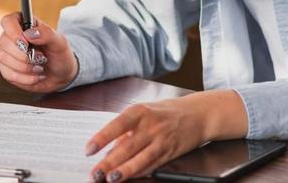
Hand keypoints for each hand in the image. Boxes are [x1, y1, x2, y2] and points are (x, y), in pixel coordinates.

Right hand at [0, 12, 77, 92]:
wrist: (61, 75)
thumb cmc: (60, 55)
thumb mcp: (60, 42)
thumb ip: (46, 34)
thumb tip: (29, 34)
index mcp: (25, 25)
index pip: (8, 21)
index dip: (13, 32)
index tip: (25, 43)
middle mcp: (13, 37)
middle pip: (4, 41)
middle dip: (23, 54)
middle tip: (40, 58)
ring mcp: (7, 53)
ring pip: (3, 58)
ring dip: (24, 67)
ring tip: (39, 68)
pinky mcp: (7, 69)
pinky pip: (7, 73)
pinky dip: (23, 78)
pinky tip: (34, 77)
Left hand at [85, 90, 247, 181]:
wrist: (198, 114)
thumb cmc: (167, 111)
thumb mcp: (145, 111)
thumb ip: (128, 129)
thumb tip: (110, 148)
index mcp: (140, 111)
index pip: (117, 125)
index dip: (102, 138)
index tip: (89, 150)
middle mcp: (151, 125)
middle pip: (127, 146)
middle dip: (109, 162)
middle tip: (95, 173)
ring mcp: (161, 140)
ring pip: (140, 159)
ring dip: (124, 171)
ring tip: (110, 179)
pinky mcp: (170, 153)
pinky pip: (151, 165)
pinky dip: (139, 173)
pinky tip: (129, 178)